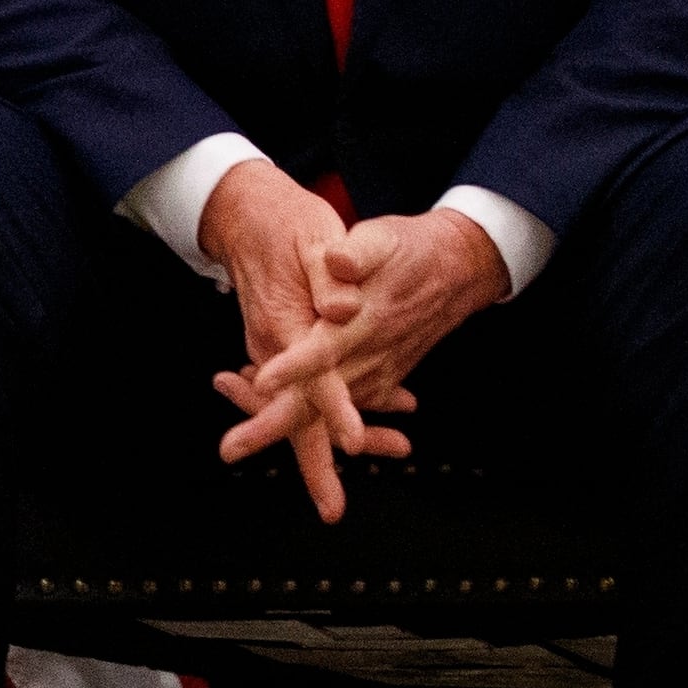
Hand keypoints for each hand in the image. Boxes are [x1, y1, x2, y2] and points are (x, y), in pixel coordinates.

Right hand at [196, 162, 400, 520]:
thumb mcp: (316, 236)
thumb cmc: (286, 224)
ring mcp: (278, 350)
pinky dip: (345, 406)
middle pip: (294, 415)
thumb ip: (331, 270)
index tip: (350, 441)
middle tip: (332, 507)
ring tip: (397, 447)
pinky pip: (313, 391)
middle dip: (315, 464)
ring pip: (304, 410)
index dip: (331, 410)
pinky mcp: (288, 347)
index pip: (308, 377)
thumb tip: (342, 305)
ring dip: (343, 435)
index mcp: (283, 321)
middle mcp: (275, 345)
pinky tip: (391, 407)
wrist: (249, 213)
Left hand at [246, 209, 504, 421]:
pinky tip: (258, 401)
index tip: (261, 379)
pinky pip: (335, 406)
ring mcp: (375, 372)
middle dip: (272, 426)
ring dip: (274, 419)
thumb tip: (337, 260)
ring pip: (321, 413)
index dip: (295, 367)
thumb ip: (359, 253)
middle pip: (317, 401)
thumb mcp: (384, 239)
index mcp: (366, 322)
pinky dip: (300, 411)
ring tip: (229, 426)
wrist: (459, 271)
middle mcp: (370, 356)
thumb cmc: (413, 252)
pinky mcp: (378, 378)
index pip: (325, 350)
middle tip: (230, 448)